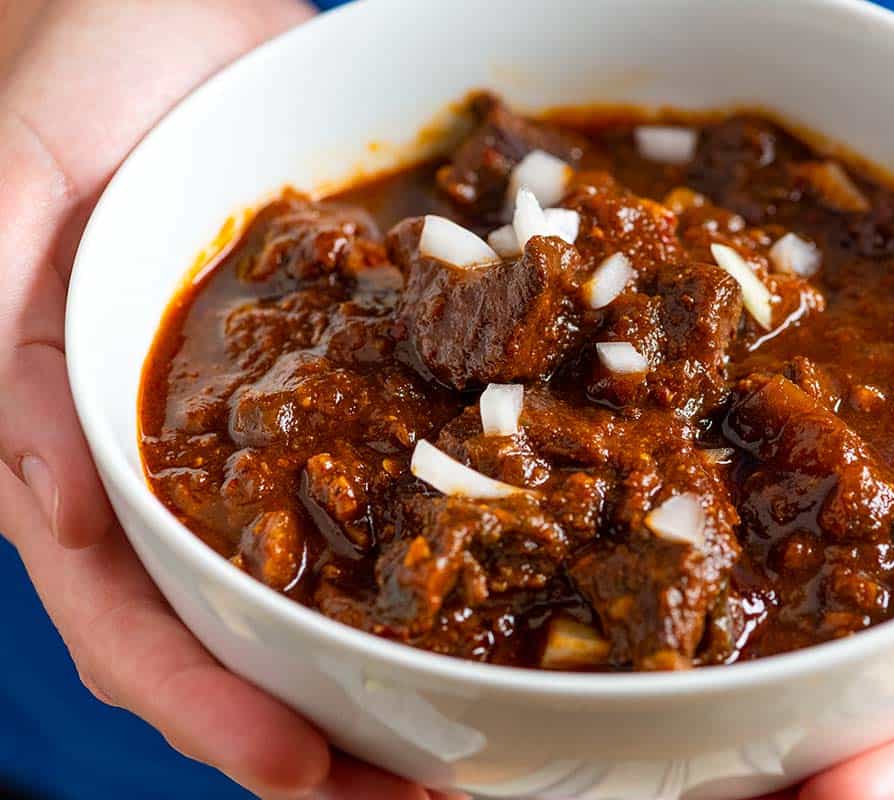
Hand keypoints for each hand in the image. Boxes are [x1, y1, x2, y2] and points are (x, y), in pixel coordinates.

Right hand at [0, 2, 454, 796]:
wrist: (162, 8)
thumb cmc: (58, 71)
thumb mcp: (7, 189)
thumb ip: (5, 334)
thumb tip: (51, 505)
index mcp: (67, 441)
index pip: (121, 615)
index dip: (201, 705)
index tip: (297, 771)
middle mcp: (162, 457)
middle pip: (230, 630)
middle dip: (315, 727)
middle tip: (419, 795)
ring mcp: (255, 422)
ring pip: (312, 578)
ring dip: (382, 669)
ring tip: (471, 743)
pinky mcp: (334, 371)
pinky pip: (386, 470)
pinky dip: (428, 546)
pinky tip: (494, 594)